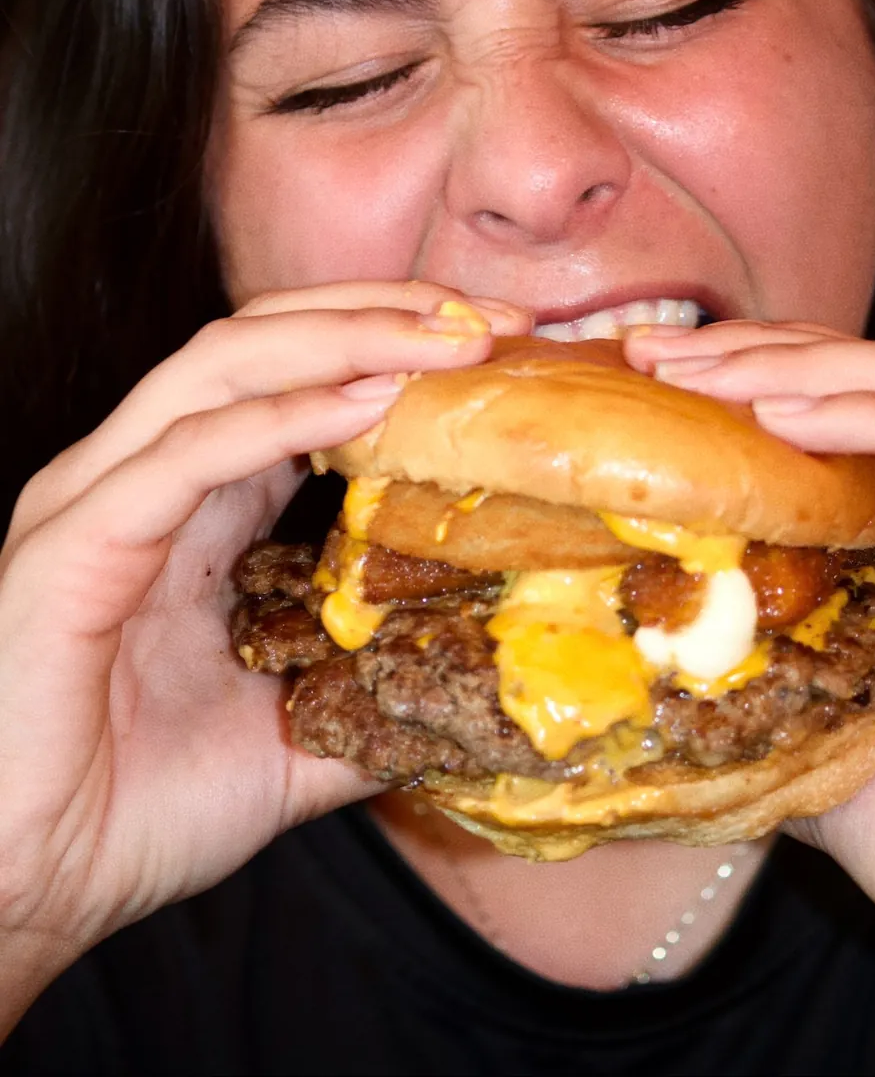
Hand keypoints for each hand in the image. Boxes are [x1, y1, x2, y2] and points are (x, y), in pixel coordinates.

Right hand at [0, 281, 529, 1031]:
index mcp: (191, 503)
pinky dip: (281, 418)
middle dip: (382, 312)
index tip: (497, 343)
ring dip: (346, 339)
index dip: (392, 344)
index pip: (291, 375)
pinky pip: (185, 456)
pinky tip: (368, 401)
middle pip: (262, 340)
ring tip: (447, 336)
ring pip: (222, 366)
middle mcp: (140, 477)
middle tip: (492, 318)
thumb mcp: (298, 736)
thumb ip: (378, 691)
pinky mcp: (73, 548)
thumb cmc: (142, 808)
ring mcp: (98, 501)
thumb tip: (485, 686)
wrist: (33, 892)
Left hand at [627, 321, 874, 1045]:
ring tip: (704, 373)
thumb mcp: (838, 748)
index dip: (773, 384)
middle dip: (773, 353)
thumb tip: (669, 665)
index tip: (660, 384)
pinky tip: (784, 417)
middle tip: (659, 353)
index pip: (874, 421)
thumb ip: (783, 688)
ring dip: (812, 366)